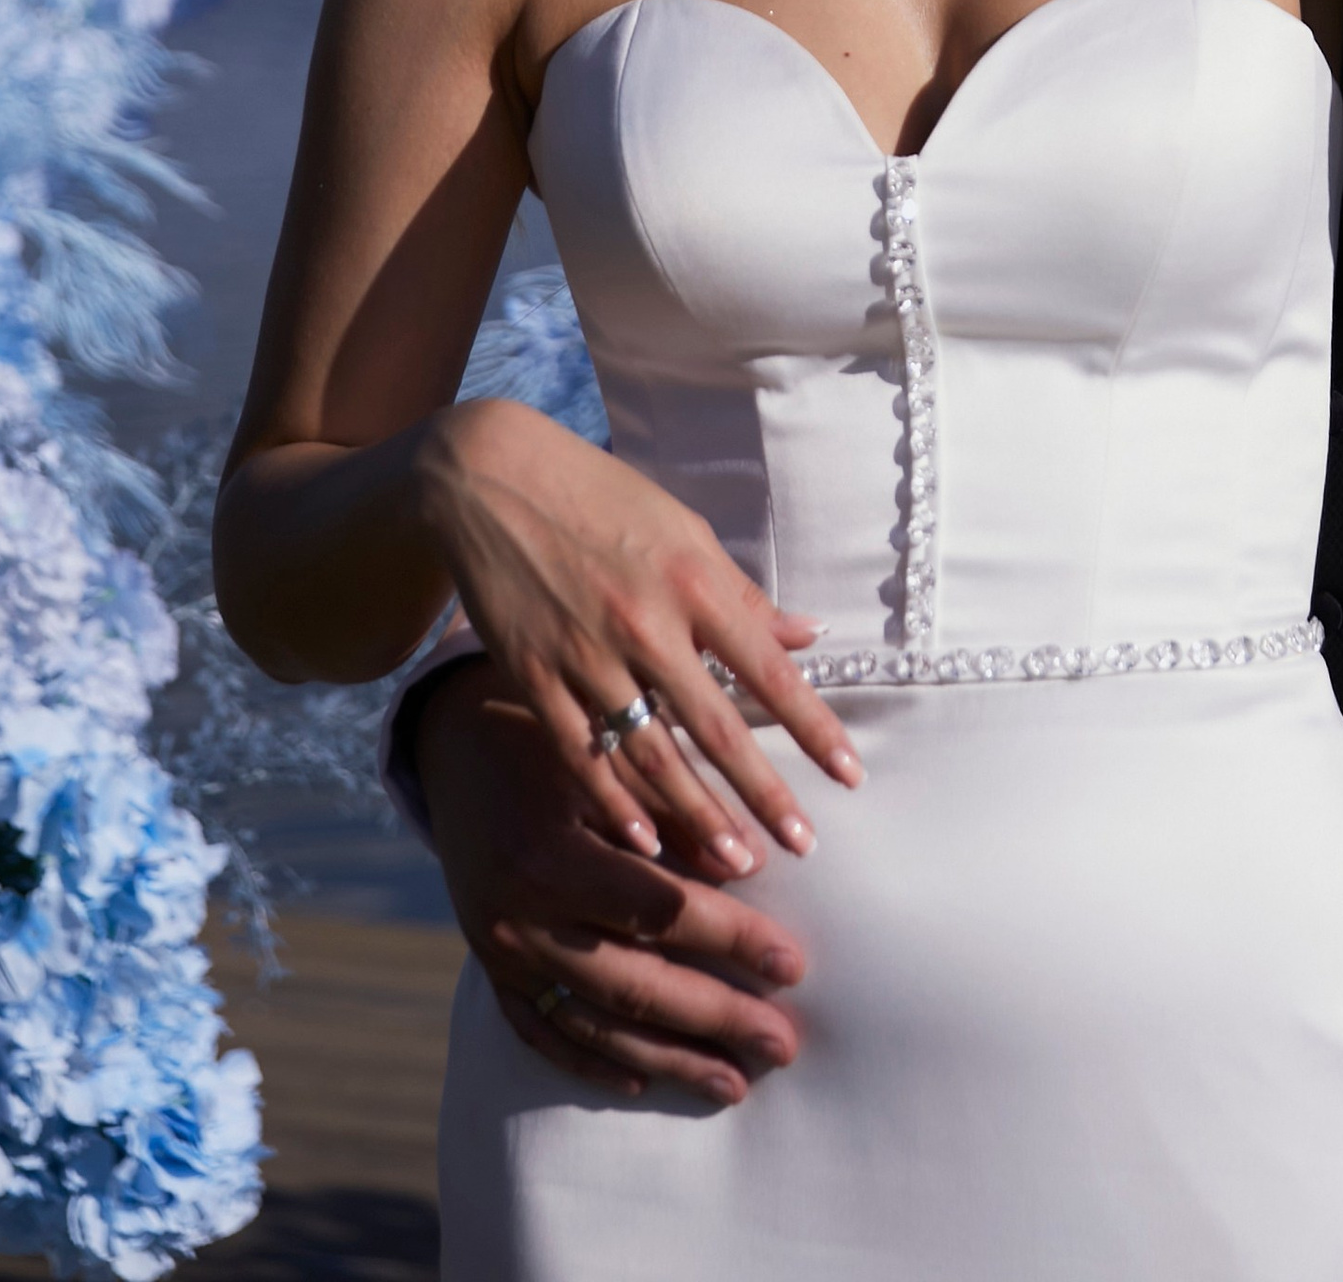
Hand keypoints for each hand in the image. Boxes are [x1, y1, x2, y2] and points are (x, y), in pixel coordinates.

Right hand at [414, 398, 861, 873]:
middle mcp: (645, 622)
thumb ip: (742, 594)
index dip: (813, 727)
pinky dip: (616, 801)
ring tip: (738, 862)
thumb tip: (808, 636)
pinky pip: (582, 753)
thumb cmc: (603, 498)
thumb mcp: (684, 530)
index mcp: (692, 580)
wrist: (491, 479)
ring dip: (700, 814)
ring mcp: (586, 653)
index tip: (851, 776)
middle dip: (764, 793)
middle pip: (716, 726)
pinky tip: (647, 843)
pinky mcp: (535, 675)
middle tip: (804, 848)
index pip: (768, 670)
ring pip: (653, 752)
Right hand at [414, 659, 808, 1105]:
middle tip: (783, 1044)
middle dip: (715, 1017)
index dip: (731, 938)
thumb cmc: (547, 736)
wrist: (453, 748)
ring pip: (595, 1022)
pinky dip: (593, 1060)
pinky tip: (642, 1081)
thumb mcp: (608, 751)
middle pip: (633, 982)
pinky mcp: (491, 969)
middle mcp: (522, 916)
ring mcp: (502, 953)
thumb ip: (673, 805)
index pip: (660, 911)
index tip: (794, 965)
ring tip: (734, 1083)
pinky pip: (543, 1032)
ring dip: (668, 1058)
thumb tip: (752, 861)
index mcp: (552, 856)